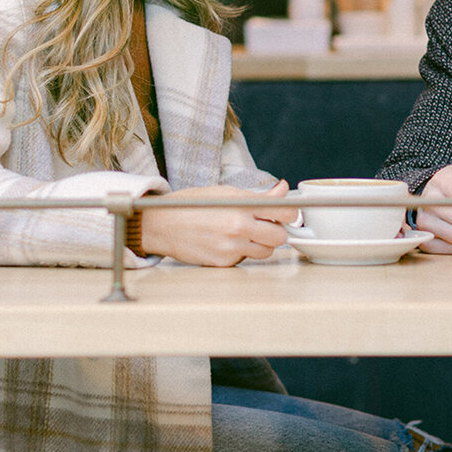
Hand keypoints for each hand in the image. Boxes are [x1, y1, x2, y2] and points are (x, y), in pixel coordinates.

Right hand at [138, 179, 295, 266]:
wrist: (162, 224)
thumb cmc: (193, 205)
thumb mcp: (225, 192)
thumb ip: (258, 196)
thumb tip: (283, 189)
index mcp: (241, 205)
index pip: (284, 211)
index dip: (289, 213)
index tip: (286, 213)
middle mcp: (238, 227)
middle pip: (280, 236)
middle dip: (276, 231)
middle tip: (264, 225)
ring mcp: (231, 247)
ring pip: (266, 251)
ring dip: (262, 245)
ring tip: (244, 234)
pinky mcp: (223, 262)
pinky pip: (245, 260)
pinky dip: (242, 253)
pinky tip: (227, 243)